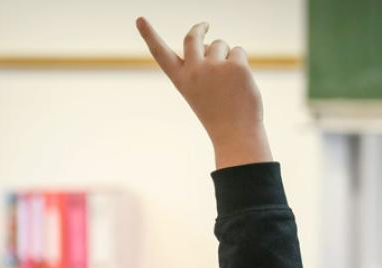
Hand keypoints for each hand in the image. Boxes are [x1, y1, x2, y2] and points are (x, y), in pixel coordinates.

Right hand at [136, 18, 272, 168]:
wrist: (236, 134)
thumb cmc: (219, 115)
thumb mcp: (202, 91)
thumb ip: (202, 67)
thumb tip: (215, 44)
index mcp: (181, 79)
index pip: (161, 53)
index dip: (149, 35)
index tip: (139, 19)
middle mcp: (194, 70)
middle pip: (192, 38)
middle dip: (198, 28)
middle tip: (204, 24)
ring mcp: (214, 67)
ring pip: (220, 44)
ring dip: (227, 55)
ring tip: (230, 82)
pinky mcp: (235, 66)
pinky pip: (238, 51)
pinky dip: (242, 63)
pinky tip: (241, 82)